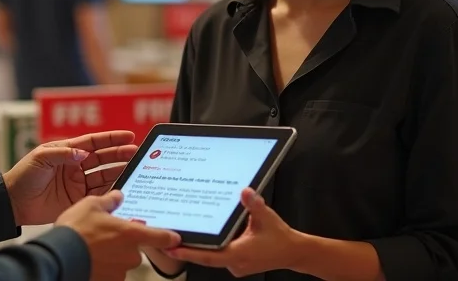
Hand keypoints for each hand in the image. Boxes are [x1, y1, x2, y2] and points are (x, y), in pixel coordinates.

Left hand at [2, 130, 136, 225]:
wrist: (13, 202)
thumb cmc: (24, 175)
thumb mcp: (42, 158)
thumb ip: (64, 153)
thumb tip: (84, 154)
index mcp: (68, 151)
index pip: (94, 142)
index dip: (112, 139)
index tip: (129, 136)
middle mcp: (77, 166)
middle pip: (104, 158)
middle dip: (120, 155)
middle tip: (136, 153)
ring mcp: (79, 184)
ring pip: (105, 176)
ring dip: (119, 172)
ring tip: (135, 169)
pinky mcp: (78, 201)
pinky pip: (99, 195)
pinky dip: (111, 192)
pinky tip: (122, 188)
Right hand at [56, 190, 180, 280]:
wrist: (59, 257)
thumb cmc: (76, 230)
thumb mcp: (91, 205)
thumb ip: (109, 201)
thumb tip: (118, 196)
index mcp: (132, 234)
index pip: (161, 237)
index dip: (170, 236)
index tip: (175, 237)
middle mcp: (130, 254)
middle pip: (135, 248)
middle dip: (124, 243)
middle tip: (106, 235)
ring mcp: (119, 271)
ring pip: (121, 261)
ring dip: (112, 255)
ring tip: (92, 247)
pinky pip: (110, 272)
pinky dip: (102, 266)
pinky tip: (89, 258)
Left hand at [165, 188, 301, 276]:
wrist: (293, 252)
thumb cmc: (280, 236)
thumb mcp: (267, 217)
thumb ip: (254, 204)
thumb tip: (245, 191)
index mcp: (240, 254)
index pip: (209, 255)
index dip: (190, 253)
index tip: (171, 249)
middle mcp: (235, 264)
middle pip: (205, 258)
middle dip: (185, 251)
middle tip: (163, 241)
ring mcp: (236, 266)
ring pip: (211, 259)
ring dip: (196, 250)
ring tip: (175, 238)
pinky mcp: (237, 264)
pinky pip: (218, 257)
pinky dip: (208, 249)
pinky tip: (198, 239)